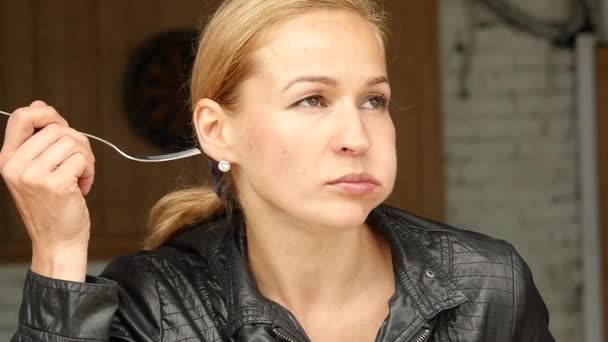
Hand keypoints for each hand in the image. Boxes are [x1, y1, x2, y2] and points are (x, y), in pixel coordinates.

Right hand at [0, 101, 94, 280]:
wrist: (58, 242)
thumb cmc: (52, 206)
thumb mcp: (37, 170)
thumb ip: (37, 139)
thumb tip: (40, 105)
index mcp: (8, 158)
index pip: (21, 116)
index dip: (47, 114)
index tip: (62, 127)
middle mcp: (17, 165)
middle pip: (58, 128)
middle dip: (78, 143)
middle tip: (78, 164)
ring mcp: (34, 175)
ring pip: (74, 142)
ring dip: (85, 159)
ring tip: (78, 177)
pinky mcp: (55, 184)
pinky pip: (82, 159)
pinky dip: (89, 171)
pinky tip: (81, 187)